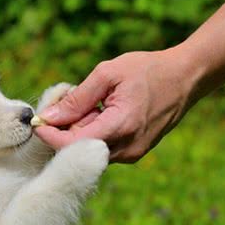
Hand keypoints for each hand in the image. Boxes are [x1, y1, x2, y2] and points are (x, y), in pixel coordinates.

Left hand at [34, 48, 199, 162]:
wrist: (186, 78)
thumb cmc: (147, 70)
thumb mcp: (108, 74)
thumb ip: (77, 99)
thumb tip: (49, 117)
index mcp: (120, 127)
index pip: (71, 145)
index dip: (49, 135)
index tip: (38, 120)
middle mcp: (126, 148)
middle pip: (78, 150)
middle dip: (66, 128)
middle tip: (68, 100)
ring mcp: (132, 154)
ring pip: (90, 150)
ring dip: (81, 130)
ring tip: (93, 103)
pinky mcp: (135, 153)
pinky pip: (103, 148)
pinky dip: (95, 132)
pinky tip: (103, 112)